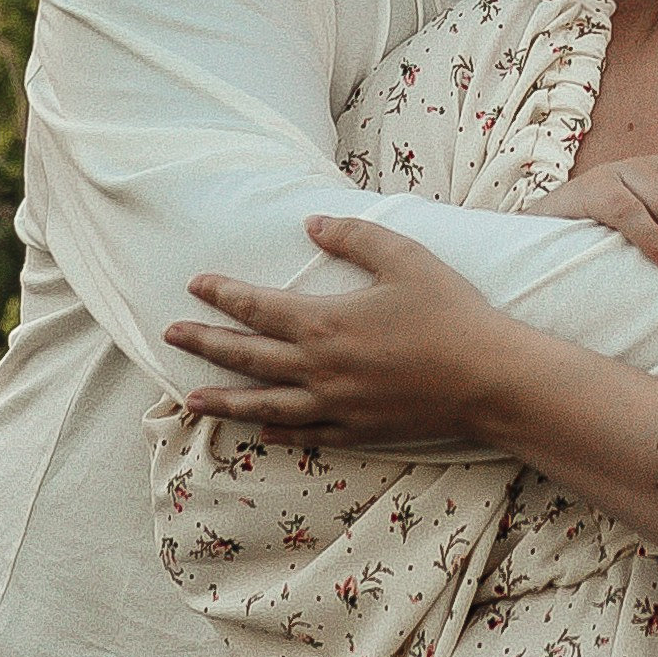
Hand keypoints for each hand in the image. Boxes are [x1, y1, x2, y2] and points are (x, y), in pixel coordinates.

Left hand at [167, 215, 505, 444]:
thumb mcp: (405, 258)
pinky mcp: (355, 431)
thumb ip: (355, 236)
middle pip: (246, 356)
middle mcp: (318, 369)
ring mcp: (334, 406)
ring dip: (223, 401)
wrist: (488, 379)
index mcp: (325, 324)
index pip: (257, 308)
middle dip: (204, 344)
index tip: (195, 284)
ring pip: (263, 405)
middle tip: (169, 336)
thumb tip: (311, 223)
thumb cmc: (450, 312)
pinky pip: (303, 433)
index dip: (223, 294)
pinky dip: (276, 431)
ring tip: (190, 400)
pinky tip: (260, 429)